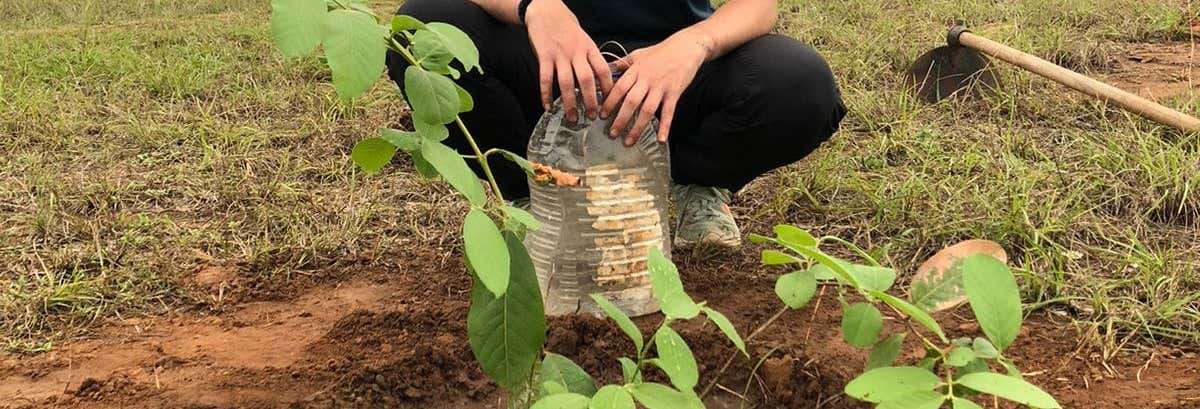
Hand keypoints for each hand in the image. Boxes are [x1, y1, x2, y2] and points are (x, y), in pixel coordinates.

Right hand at [525, 0, 613, 122]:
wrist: (547, 12)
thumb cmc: (568, 30)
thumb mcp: (585, 41)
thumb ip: (591, 60)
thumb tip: (602, 82)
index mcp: (589, 48)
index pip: (603, 70)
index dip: (608, 88)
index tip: (609, 103)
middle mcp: (576, 52)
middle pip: (587, 80)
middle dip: (590, 101)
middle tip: (592, 116)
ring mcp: (560, 54)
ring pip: (566, 82)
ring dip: (570, 103)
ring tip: (572, 117)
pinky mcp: (544, 56)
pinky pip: (545, 79)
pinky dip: (546, 95)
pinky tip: (548, 107)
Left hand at [601, 29, 710, 144]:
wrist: (686, 47)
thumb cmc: (661, 51)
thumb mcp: (638, 54)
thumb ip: (623, 64)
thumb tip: (607, 69)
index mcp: (636, 70)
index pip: (619, 88)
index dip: (609, 103)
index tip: (601, 115)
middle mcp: (647, 80)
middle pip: (631, 102)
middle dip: (620, 120)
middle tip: (612, 133)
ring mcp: (661, 87)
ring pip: (647, 110)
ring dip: (637, 127)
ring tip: (629, 141)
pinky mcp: (674, 93)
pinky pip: (669, 112)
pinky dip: (665, 126)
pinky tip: (661, 139)